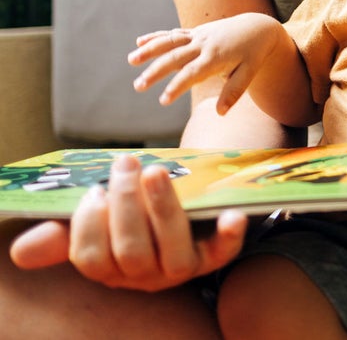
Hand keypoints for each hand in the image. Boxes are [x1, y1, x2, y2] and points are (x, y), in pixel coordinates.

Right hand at [10, 154, 246, 290]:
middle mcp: (145, 275)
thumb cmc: (133, 214)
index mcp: (112, 267)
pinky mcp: (214, 255)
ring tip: (155, 170)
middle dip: (126, 205)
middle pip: (131, 252)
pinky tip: (233, 214)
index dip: (89, 225)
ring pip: (171, 251)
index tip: (93, 190)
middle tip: (125, 163)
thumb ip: (64, 234)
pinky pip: (223, 253)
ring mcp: (181, 266)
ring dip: (163, 210)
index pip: (93, 259)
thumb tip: (20, 252)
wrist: (184, 209)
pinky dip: (229, 235)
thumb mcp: (99, 221)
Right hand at [129, 13, 278, 113]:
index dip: (177, 86)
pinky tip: (139, 42)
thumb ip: (234, 91)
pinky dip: (157, 37)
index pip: (192, 73)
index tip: (162, 100)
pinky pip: (174, 34)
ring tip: (131, 60)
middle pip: (175, 57)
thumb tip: (220, 113)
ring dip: (150, 49)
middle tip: (138, 86)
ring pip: (170, 41)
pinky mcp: (195, 32)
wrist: (257, 27)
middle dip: (155, 71)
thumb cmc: (253, 54)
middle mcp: (204, 44)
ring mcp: (198, 36)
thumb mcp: (250, 72)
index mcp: (216, 57)